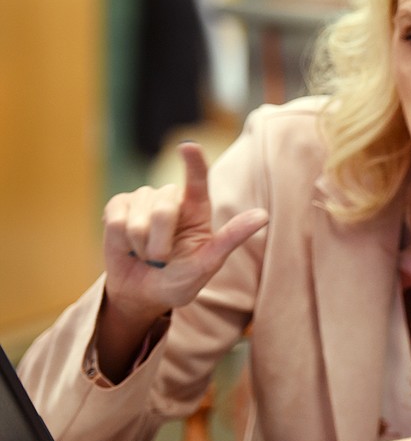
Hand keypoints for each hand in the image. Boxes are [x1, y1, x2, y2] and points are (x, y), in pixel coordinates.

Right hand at [102, 141, 268, 325]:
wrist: (143, 293)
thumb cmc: (179, 279)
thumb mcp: (208, 263)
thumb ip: (231, 238)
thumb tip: (264, 215)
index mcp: (197, 209)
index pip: (198, 180)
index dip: (193, 162)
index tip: (188, 146)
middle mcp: (171, 199)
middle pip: (164, 207)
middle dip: (161, 243)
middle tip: (162, 260)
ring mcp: (143, 199)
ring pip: (139, 218)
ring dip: (142, 246)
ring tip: (146, 254)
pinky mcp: (118, 206)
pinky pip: (116, 221)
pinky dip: (122, 242)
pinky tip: (126, 247)